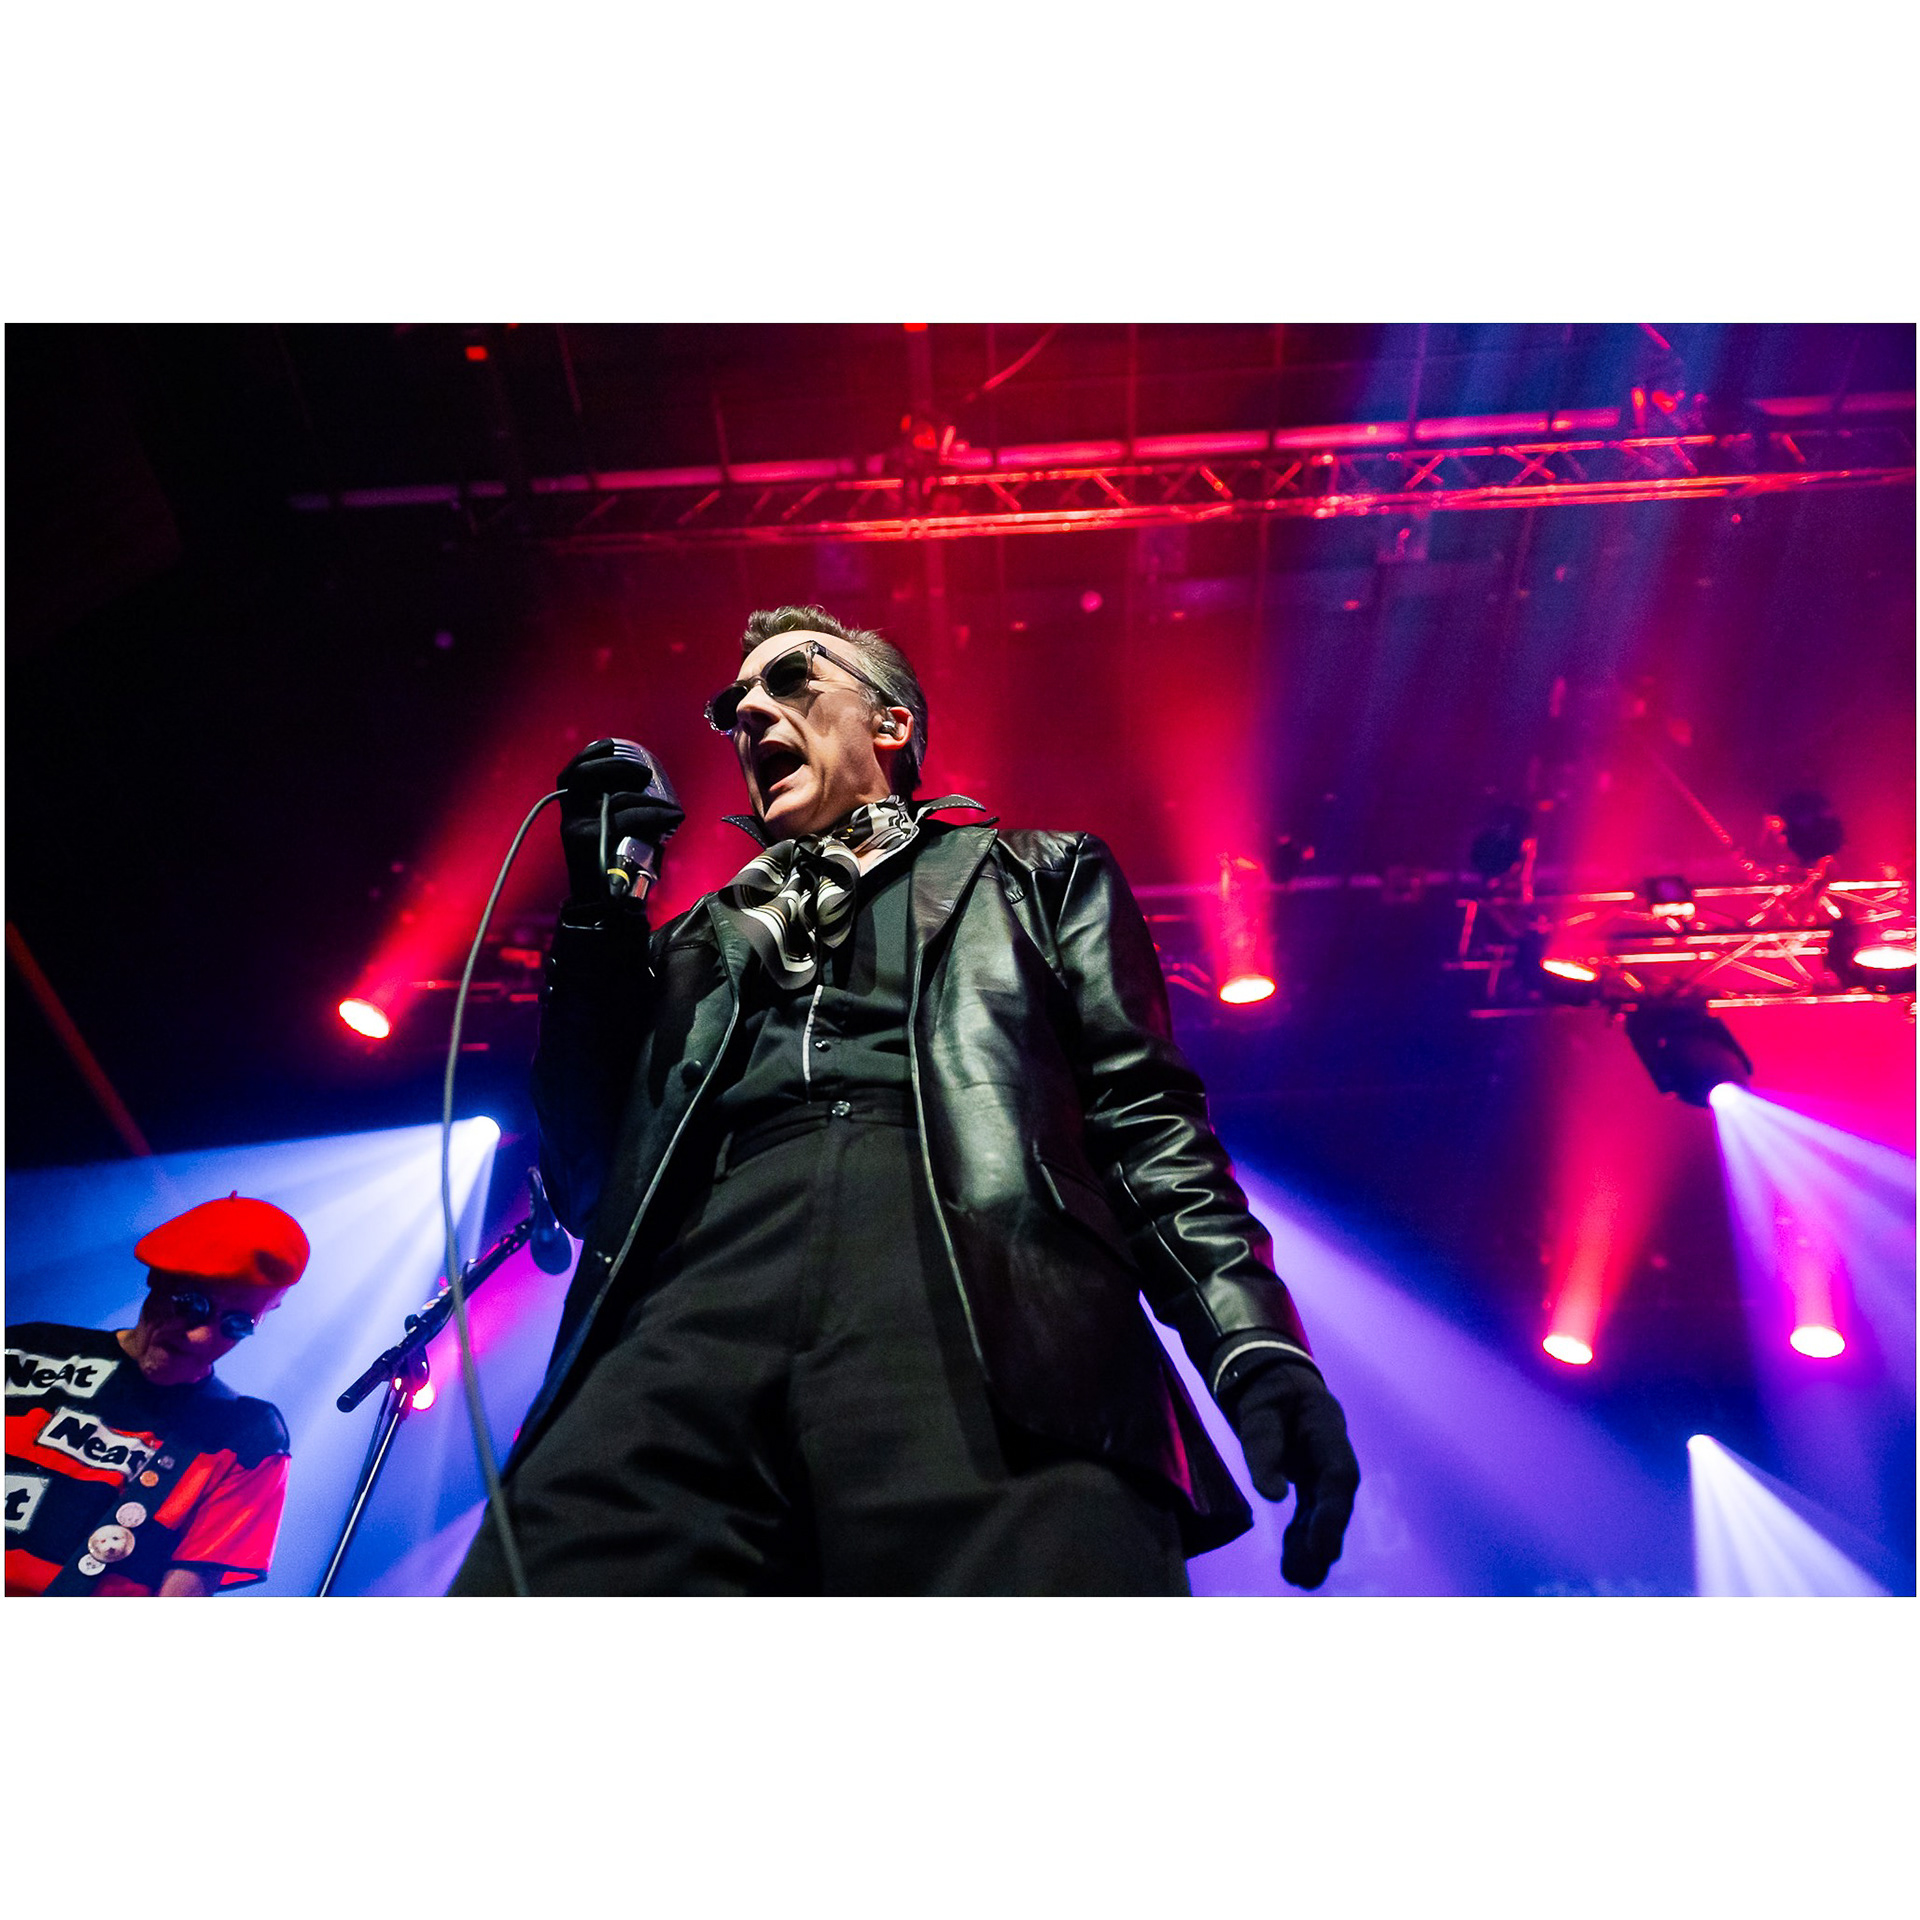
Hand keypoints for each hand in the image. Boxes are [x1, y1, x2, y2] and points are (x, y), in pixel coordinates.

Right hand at [557, 739, 684, 904]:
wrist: (606, 905)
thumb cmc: (619, 863)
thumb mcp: (618, 828)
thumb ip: (625, 804)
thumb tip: (649, 779)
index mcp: (574, 808)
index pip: (574, 771)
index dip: (593, 753)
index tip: (614, 746)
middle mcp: (570, 816)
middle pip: (583, 775)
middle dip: (616, 766)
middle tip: (644, 774)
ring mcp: (577, 829)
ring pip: (609, 798)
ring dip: (645, 798)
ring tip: (669, 807)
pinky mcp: (590, 844)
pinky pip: (625, 820)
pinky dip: (653, 816)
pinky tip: (672, 818)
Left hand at [1221, 1353, 1358, 1589]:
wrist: (1271, 1377)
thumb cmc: (1266, 1390)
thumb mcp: (1259, 1411)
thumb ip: (1263, 1448)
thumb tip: (1274, 1496)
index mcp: (1329, 1431)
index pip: (1339, 1478)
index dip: (1332, 1516)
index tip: (1321, 1549)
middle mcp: (1332, 1454)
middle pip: (1335, 1502)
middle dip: (1324, 1540)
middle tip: (1308, 1576)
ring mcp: (1323, 1468)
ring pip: (1323, 1512)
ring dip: (1312, 1546)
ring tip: (1299, 1579)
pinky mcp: (1309, 1479)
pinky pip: (1309, 1512)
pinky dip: (1301, 1536)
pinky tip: (1293, 1563)